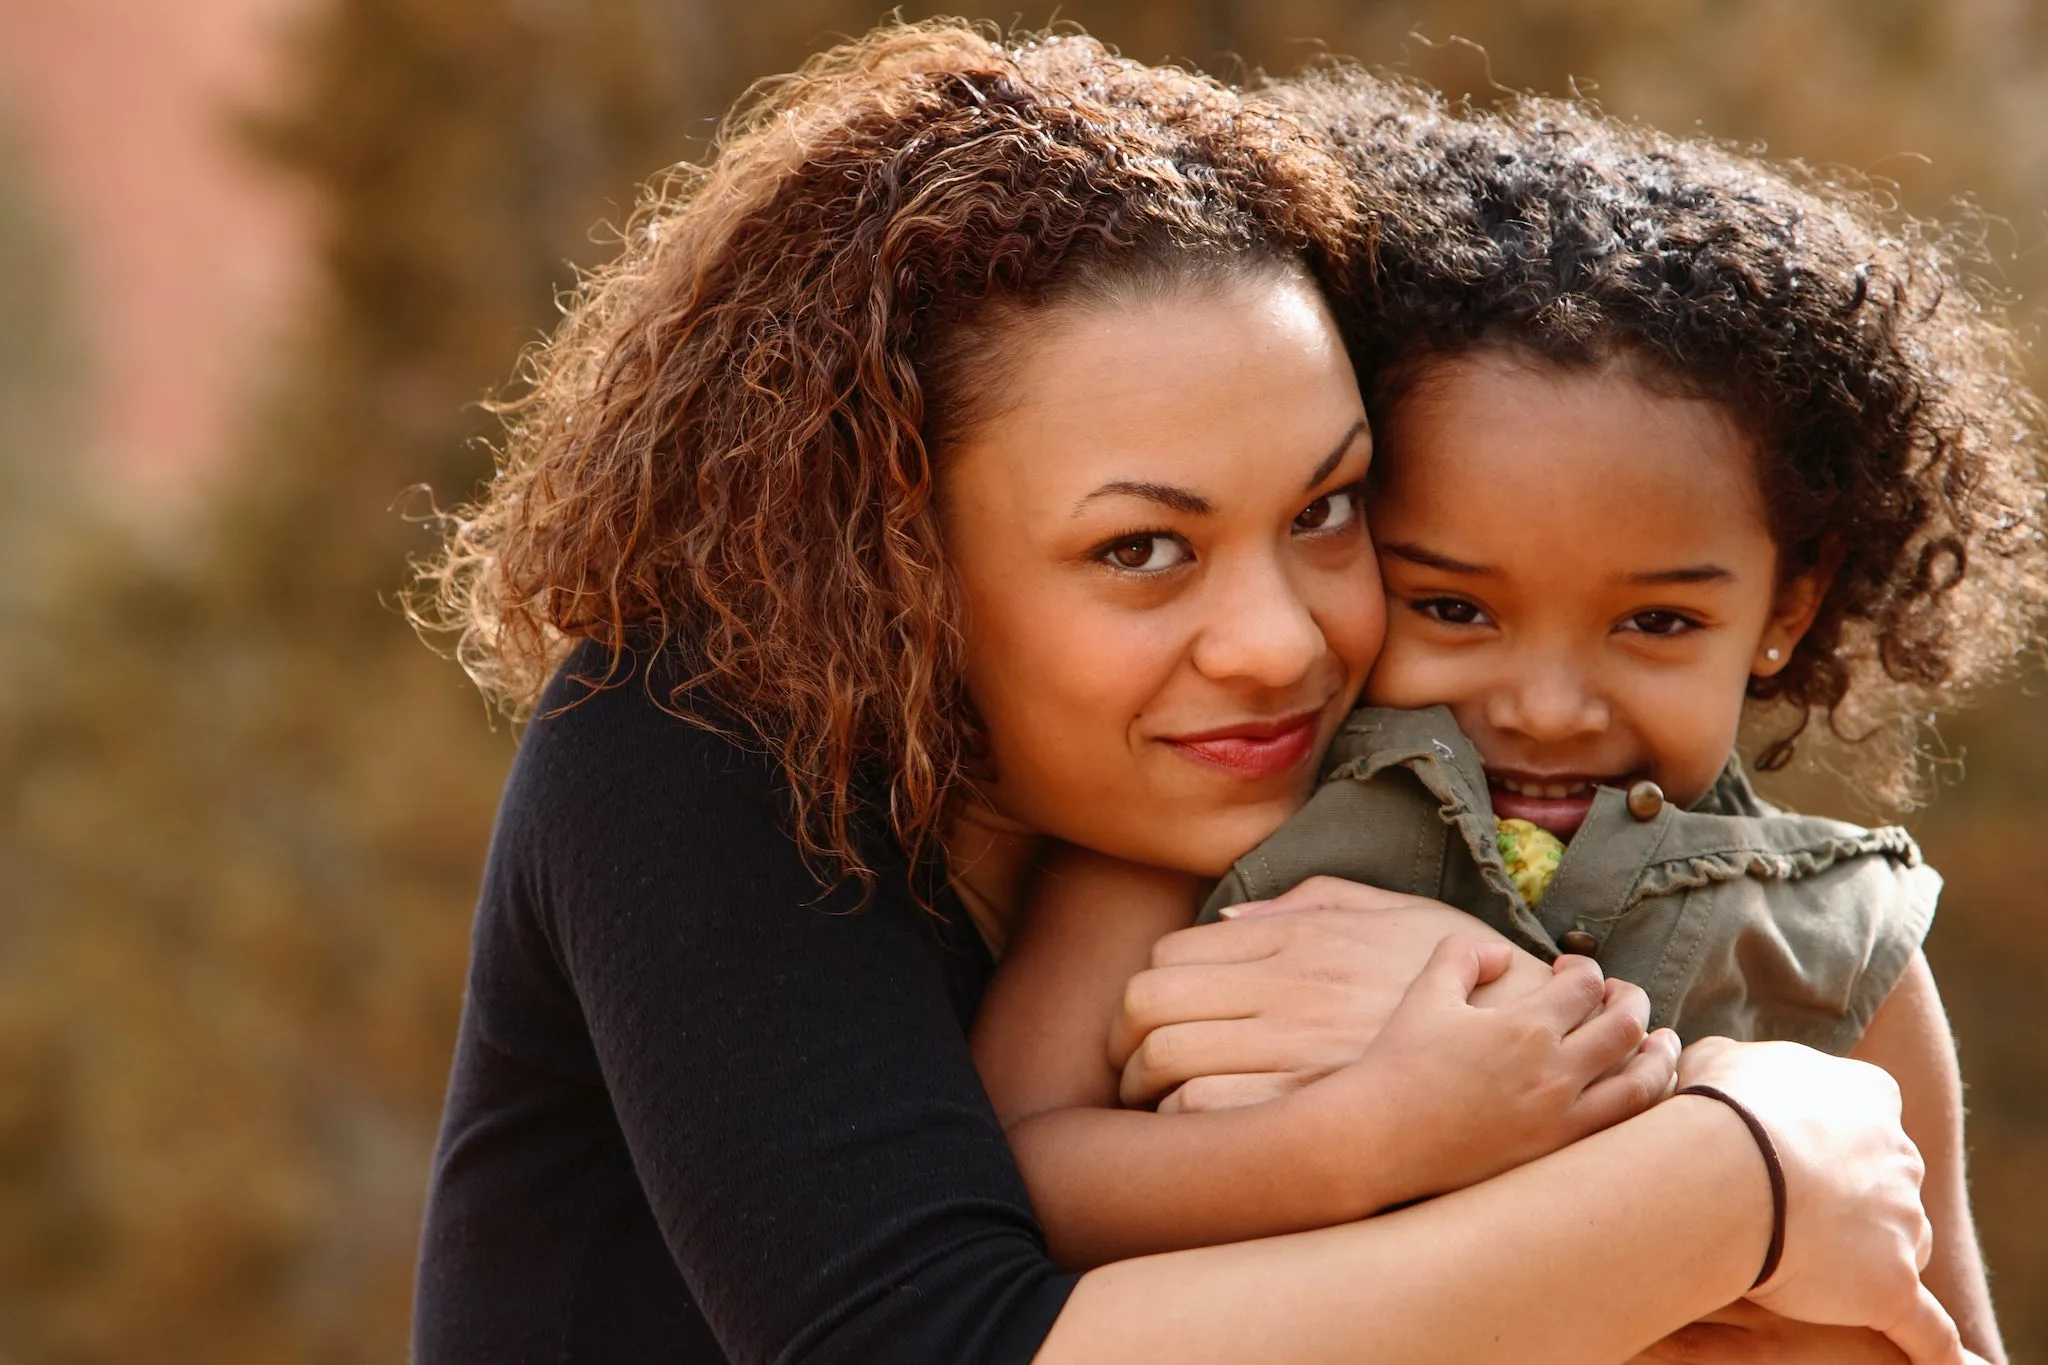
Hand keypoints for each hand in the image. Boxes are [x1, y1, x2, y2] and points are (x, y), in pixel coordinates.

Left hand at [1109, 876, 1627, 1112]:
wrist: (1540, 1042)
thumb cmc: (1469, 978)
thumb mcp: (1396, 913)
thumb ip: (1305, 907)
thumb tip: (1224, 920)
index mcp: (1302, 941)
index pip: (1169, 954)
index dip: (1143, 991)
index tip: (1146, 1019)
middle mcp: (1290, 991)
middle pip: (1146, 1005)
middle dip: (1121, 1042)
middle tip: (1129, 1066)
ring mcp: (1298, 1051)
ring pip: (1164, 1061)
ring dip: (1143, 1087)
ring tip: (1155, 1102)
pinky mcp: (1314, 1111)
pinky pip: (1207, 1113)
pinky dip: (1186, 1122)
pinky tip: (1203, 1131)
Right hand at [1297, 936, 1679, 1204]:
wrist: (1380, 1139)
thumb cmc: (1399, 1064)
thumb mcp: (1426, 994)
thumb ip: (1463, 957)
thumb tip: (1504, 953)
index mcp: (1524, 1025)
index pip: (1586, 985)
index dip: (1586, 970)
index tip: (1570, 972)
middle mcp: (1554, 1070)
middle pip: (1626, 1025)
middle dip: (1631, 1003)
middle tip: (1621, 998)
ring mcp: (1562, 1117)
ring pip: (1642, 1081)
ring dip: (1659, 1055)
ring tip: (1661, 1042)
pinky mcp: (1558, 1153)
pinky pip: (1625, 1127)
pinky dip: (1646, 1103)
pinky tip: (1642, 1091)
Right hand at [1676, 1038, 1962, 1364]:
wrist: (1727, 1167)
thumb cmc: (1718, 1108)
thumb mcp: (1716, 1061)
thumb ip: (1733, 1065)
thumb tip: (1716, 1070)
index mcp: (1866, 1094)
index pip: (1868, 1113)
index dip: (1828, 1133)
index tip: (1790, 1145)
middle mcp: (1900, 1154)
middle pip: (1886, 1183)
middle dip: (1847, 1196)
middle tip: (1786, 1206)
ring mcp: (1903, 1222)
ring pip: (1899, 1246)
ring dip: (1867, 1257)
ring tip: (1809, 1267)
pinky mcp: (1894, 1286)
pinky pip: (1928, 1329)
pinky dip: (1934, 1349)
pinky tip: (1939, 1364)